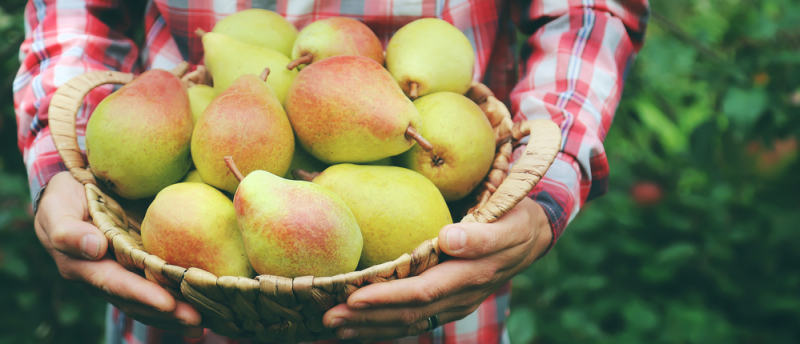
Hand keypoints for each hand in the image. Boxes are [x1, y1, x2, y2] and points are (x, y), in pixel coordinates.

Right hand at [34, 172, 203, 337]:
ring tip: (204, 326)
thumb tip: (95, 249)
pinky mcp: (137, 270)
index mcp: (83, 268)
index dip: (140, 294)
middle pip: (137, 302)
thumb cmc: (64, 198)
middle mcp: (104, 279)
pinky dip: (177, 304)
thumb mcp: (58, 207)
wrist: (74, 191)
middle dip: (167, 313)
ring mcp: (122, 277)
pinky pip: (157, 291)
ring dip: (175, 316)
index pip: (115, 283)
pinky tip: (202, 312)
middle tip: (198, 320)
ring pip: (148, 303)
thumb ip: (68, 231)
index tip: (167, 303)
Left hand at [322, 197, 551, 341]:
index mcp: (471, 275)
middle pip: (409, 314)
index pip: (423, 292)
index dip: (388, 298)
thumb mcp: (509, 220)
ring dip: (370, 327)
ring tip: (334, 327)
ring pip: (409, 322)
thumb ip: (481, 234)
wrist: (533, 236)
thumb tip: (449, 239)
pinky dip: (384, 325)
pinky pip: (415, 320)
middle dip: (367, 319)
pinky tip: (360, 326)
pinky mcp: (448, 303)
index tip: (354, 297)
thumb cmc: (517, 220)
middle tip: (328, 318)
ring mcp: (454, 304)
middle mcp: (460, 296)